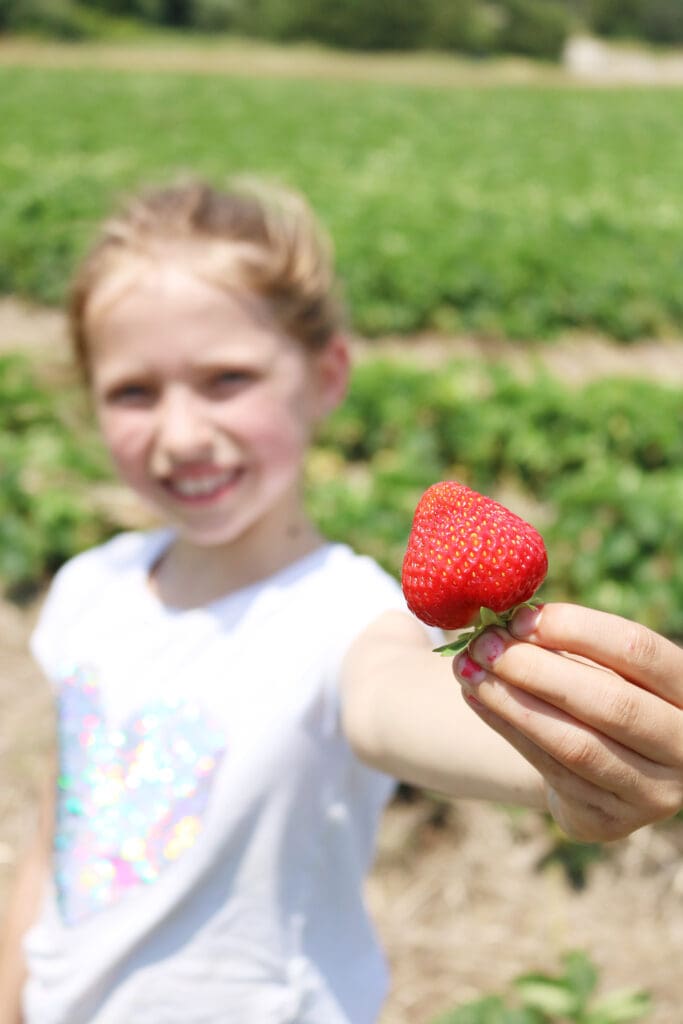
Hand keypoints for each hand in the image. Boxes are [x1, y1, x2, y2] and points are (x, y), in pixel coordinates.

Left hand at [452, 603, 682, 841]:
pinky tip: (477, 699)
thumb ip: (569, 643)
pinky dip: (508, 730)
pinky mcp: (610, 821)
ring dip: (512, 702)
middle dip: (537, 670)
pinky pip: (552, 771)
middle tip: (484, 644)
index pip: (639, 650)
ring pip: (575, 744)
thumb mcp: (605, 664)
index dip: (578, 629)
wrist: (610, 765)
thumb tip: (505, 620)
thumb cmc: (604, 690)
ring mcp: (653, 792)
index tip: (521, 617)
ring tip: (468, 669)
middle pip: (610, 703)